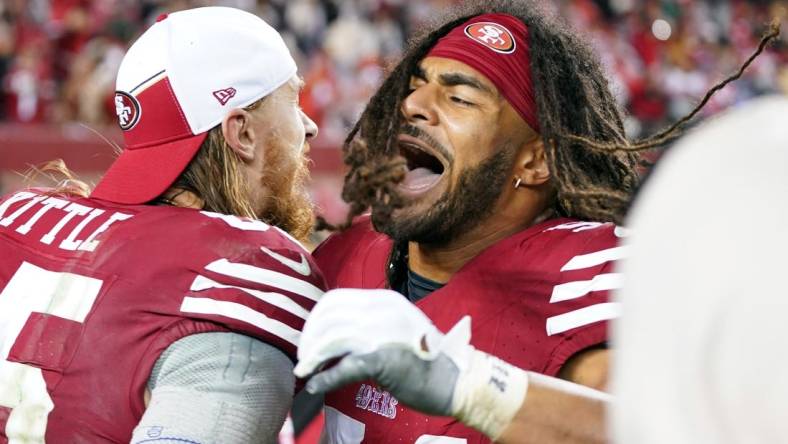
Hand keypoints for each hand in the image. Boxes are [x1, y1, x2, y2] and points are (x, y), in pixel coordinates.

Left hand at [294, 289, 470, 415]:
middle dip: (309, 339)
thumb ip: (367, 324)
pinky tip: (315, 385)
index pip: (335, 299)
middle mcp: (382, 311)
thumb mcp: (396, 326)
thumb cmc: (424, 357)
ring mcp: (382, 333)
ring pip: (332, 341)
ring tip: (304, 371)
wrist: (454, 379)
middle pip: (329, 319)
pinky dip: (325, 378)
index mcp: (384, 299)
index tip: (309, 336)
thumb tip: (329, 335)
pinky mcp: (382, 359)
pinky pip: (344, 368)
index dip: (316, 318)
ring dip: (312, 358)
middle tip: (304, 357)